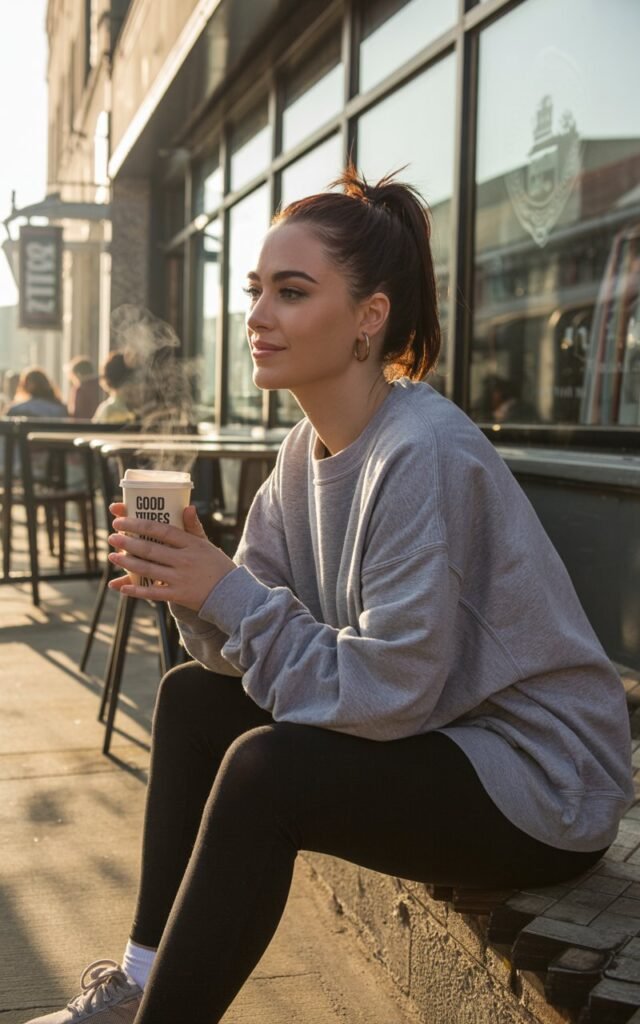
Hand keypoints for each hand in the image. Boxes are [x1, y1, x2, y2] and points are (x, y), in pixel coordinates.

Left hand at [107, 503, 234, 610]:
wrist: (230, 593)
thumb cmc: (215, 564)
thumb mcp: (206, 543)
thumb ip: (193, 526)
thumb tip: (188, 506)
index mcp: (191, 543)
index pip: (162, 530)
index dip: (139, 524)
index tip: (121, 520)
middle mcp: (185, 560)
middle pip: (151, 549)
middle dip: (127, 542)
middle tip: (112, 537)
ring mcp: (181, 579)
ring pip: (148, 569)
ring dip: (127, 563)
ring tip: (112, 556)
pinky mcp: (179, 596)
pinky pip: (154, 593)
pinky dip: (137, 590)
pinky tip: (122, 587)